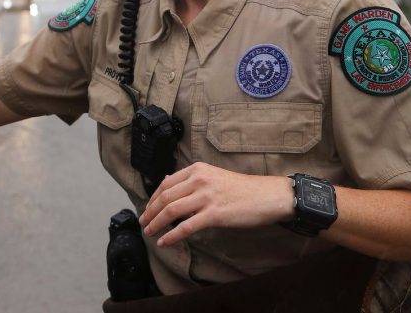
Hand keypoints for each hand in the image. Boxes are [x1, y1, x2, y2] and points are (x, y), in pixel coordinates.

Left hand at [138, 162, 293, 246]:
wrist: (267, 196)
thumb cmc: (242, 189)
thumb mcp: (213, 176)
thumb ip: (191, 179)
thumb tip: (167, 180)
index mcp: (197, 169)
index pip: (166, 184)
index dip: (152, 198)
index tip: (147, 209)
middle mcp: (199, 179)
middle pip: (165, 197)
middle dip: (150, 212)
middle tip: (143, 223)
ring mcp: (206, 196)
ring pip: (171, 211)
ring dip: (156, 223)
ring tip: (150, 232)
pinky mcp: (215, 214)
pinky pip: (186, 227)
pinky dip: (172, 235)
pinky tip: (164, 242)